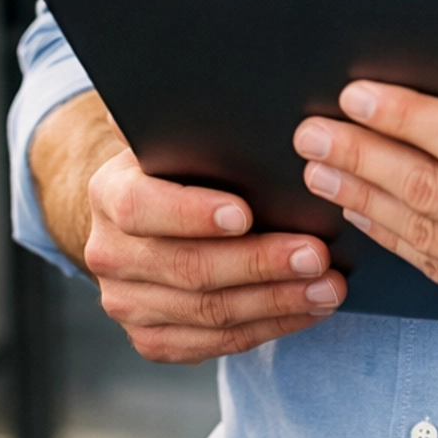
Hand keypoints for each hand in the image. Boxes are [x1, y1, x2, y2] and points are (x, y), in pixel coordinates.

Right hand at [80, 146, 346, 365]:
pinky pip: (214, 344)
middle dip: (259, 264)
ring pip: (208, 313)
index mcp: (110, 193)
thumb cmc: (178, 165)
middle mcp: (109, 253)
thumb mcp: (174, 135)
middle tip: (316, 254)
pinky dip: (268, 328)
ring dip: (276, 302)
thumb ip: (190, 123)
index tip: (246, 213)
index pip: (143, 207)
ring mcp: (127, 303)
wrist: (138, 216)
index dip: (193, 213)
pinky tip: (308, 310)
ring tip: (328, 287)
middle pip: (188, 268)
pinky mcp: (152, 339)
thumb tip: (227, 93)